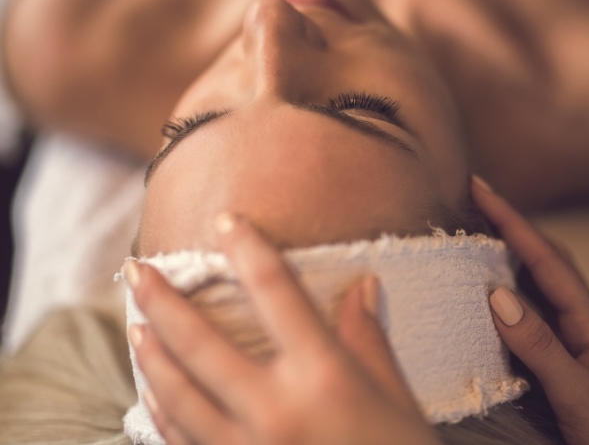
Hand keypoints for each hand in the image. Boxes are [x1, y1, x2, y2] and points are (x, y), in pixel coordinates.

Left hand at [125, 216, 439, 444]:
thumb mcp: (397, 399)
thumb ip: (368, 341)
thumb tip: (363, 287)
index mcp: (325, 378)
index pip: (277, 295)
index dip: (250, 250)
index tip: (227, 221)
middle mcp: (277, 410)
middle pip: (203, 345)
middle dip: (163, 302)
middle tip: (137, 270)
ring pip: (180, 395)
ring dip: (152, 356)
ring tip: (135, 324)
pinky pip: (184, 441)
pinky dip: (163, 411)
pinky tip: (154, 391)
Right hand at [471, 177, 588, 444]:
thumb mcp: (582, 395)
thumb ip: (540, 346)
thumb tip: (496, 293)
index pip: (545, 259)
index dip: (511, 220)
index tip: (480, 187)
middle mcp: (585, 323)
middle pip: (547, 260)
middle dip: (513, 227)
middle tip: (477, 202)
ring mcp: (578, 342)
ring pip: (541, 285)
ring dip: (512, 256)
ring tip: (478, 238)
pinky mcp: (568, 361)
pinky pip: (535, 314)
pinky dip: (512, 294)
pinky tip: (493, 299)